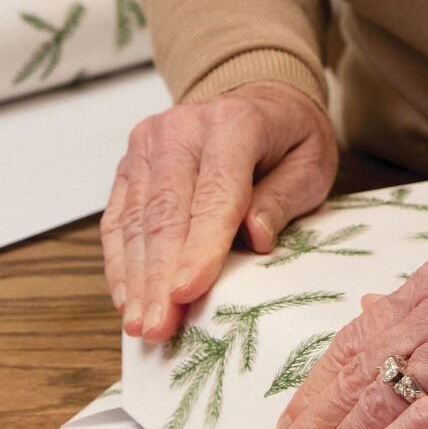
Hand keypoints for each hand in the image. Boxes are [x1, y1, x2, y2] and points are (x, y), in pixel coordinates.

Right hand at [101, 82, 337, 343]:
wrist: (258, 101)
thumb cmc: (288, 139)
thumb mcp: (309, 165)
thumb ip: (282, 199)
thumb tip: (255, 237)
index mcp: (233, 122)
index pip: (214, 194)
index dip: (199, 248)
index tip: (186, 293)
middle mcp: (181, 127)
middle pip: (166, 211)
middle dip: (159, 276)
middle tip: (158, 327)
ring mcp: (148, 143)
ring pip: (137, 219)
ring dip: (136, 277)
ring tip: (141, 324)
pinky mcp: (131, 163)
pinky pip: (118, 217)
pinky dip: (120, 260)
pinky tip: (126, 297)